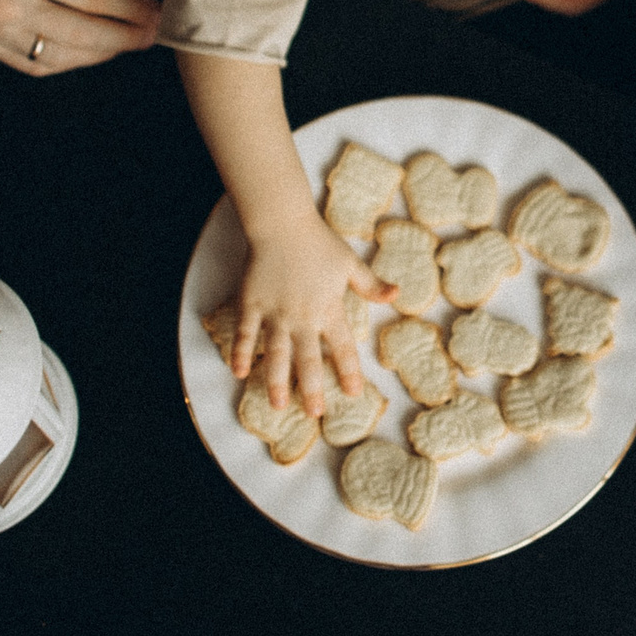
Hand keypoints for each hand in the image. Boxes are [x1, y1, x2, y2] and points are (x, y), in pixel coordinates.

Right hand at [0, 0, 161, 73]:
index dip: (132, 6)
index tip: (158, 9)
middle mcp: (10, 5)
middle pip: (85, 32)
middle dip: (128, 36)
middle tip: (155, 34)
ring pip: (64, 55)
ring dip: (103, 53)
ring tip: (128, 42)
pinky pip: (37, 65)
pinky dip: (70, 62)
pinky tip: (91, 52)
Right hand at [231, 209, 395, 414]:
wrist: (283, 223)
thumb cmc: (319, 242)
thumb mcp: (350, 263)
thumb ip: (370, 284)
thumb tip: (397, 295)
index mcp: (329, 308)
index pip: (342, 348)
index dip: (348, 371)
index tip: (352, 393)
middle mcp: (302, 316)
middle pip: (308, 360)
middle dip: (312, 389)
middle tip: (314, 413)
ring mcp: (275, 312)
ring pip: (276, 354)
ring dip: (277, 381)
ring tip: (278, 405)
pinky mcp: (252, 304)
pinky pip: (245, 334)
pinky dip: (241, 353)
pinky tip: (238, 372)